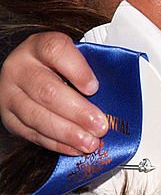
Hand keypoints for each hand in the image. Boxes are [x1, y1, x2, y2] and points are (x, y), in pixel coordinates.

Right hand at [0, 33, 106, 154]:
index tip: (94, 87)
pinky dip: (57, 143)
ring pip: (37, 116)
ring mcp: (10, 93)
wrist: (28, 74)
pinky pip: (32, 133)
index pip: (55, 51)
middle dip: (77, 112)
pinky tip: (74, 147)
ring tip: (89, 142)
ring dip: (67, 133)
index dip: (77, 70)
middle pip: (47, 91)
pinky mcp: (9, 117)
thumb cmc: (59, 67)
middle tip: (100, 126)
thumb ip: (91, 71)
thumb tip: (115, 97)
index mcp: (38, 46)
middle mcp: (19, 68)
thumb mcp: (74, 58)